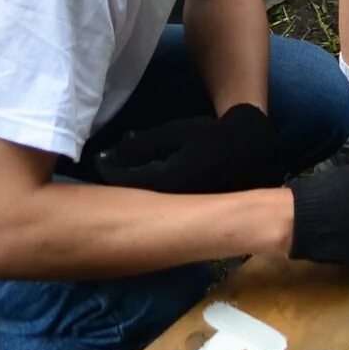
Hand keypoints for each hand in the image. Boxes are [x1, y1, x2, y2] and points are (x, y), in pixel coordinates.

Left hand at [91, 104, 282, 194]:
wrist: (249, 146)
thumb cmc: (210, 135)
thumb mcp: (174, 133)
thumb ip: (141, 146)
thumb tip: (110, 156)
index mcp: (170, 183)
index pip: (128, 180)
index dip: (110, 169)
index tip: (99, 159)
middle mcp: (175, 204)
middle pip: (134, 196)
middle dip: (118, 181)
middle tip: (107, 166)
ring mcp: (183, 213)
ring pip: (147, 204)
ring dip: (132, 188)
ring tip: (121, 172)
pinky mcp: (190, 216)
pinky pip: (161, 206)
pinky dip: (147, 194)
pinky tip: (143, 182)